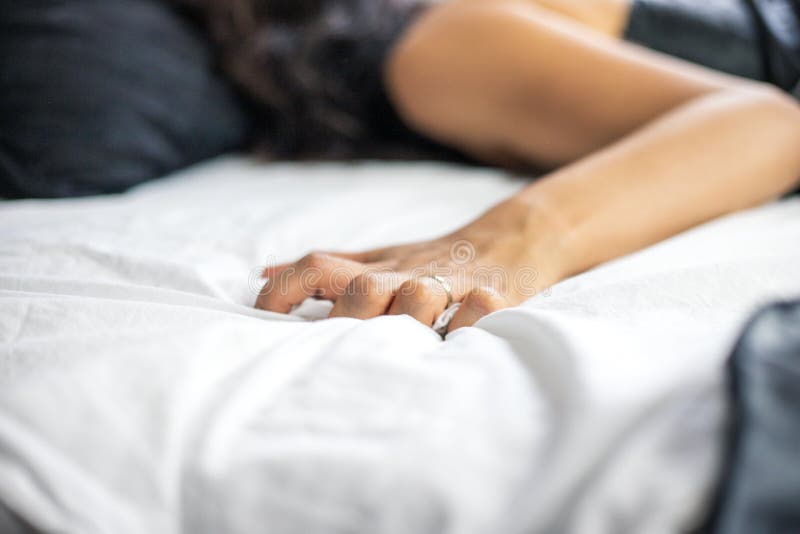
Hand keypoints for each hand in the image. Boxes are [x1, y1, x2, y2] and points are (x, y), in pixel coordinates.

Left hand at [254, 197, 563, 332]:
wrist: (511, 238)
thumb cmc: (432, 258)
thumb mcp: (378, 257)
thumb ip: (328, 267)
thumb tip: (264, 273)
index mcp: (376, 267)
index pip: (317, 266)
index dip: (283, 290)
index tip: (263, 320)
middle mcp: (407, 274)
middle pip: (363, 290)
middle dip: (342, 323)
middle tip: (332, 354)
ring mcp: (452, 284)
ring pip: (419, 298)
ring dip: (402, 324)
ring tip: (389, 359)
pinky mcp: (494, 295)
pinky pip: (478, 312)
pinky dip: (464, 329)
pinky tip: (452, 349)